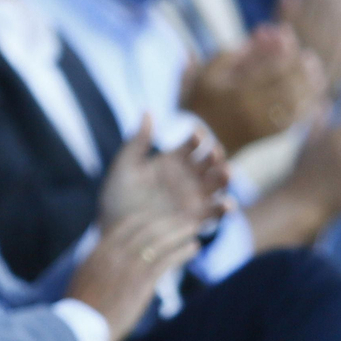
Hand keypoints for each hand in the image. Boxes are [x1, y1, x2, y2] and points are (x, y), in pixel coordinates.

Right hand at [65, 212, 201, 340]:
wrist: (80, 327)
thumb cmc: (81, 306)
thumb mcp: (84, 275)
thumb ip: (99, 261)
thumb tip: (106, 256)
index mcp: (100, 250)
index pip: (127, 224)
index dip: (147, 218)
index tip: (160, 218)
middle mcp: (114, 254)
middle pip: (147, 229)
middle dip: (168, 221)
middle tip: (183, 218)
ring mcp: (128, 267)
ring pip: (159, 241)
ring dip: (179, 232)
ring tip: (194, 228)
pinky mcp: (141, 283)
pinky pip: (166, 261)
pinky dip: (181, 252)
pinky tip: (193, 248)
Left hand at [97, 117, 230, 229]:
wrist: (113, 229)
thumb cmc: (116, 197)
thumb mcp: (125, 167)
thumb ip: (137, 142)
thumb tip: (147, 111)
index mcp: (171, 161)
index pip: (192, 144)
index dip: (196, 137)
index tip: (195, 134)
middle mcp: (186, 178)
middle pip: (210, 163)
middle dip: (215, 156)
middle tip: (214, 152)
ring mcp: (193, 198)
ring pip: (217, 185)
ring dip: (224, 178)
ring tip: (226, 172)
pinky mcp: (195, 219)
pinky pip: (215, 213)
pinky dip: (224, 208)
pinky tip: (227, 203)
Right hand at [181, 24, 326, 152]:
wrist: (200, 140)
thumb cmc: (203, 99)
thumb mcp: (211, 71)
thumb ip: (239, 53)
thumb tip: (267, 35)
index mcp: (237, 92)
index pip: (272, 66)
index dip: (285, 49)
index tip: (287, 35)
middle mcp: (254, 110)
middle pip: (290, 85)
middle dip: (303, 68)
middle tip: (309, 56)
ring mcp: (264, 125)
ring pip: (298, 102)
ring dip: (311, 85)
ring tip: (315, 71)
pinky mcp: (271, 134)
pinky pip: (298, 119)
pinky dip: (310, 105)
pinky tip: (315, 95)